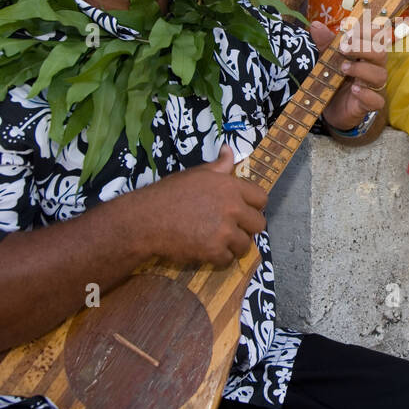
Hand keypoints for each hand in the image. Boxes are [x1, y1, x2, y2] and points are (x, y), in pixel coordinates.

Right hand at [137, 147, 266, 266]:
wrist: (147, 219)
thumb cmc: (169, 194)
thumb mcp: (196, 174)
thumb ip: (219, 165)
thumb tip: (229, 149)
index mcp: (230, 187)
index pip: (261, 198)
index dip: (253, 206)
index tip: (243, 211)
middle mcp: (232, 208)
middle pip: (259, 224)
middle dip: (247, 227)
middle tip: (231, 228)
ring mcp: (224, 231)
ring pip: (245, 244)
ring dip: (234, 245)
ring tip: (218, 240)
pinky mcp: (214, 251)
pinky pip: (229, 260)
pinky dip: (219, 258)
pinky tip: (207, 250)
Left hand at [311, 20, 389, 129]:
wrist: (328, 107)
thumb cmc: (333, 78)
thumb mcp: (326, 58)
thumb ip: (324, 43)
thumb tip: (315, 25)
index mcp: (366, 54)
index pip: (375, 38)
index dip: (367, 31)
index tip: (349, 30)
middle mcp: (373, 68)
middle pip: (381, 53)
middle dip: (363, 48)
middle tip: (343, 49)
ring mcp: (373, 87)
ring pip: (380, 75)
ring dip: (362, 69)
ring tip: (343, 69)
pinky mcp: (369, 105)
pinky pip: (377, 100)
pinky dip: (367, 94)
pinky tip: (354, 89)